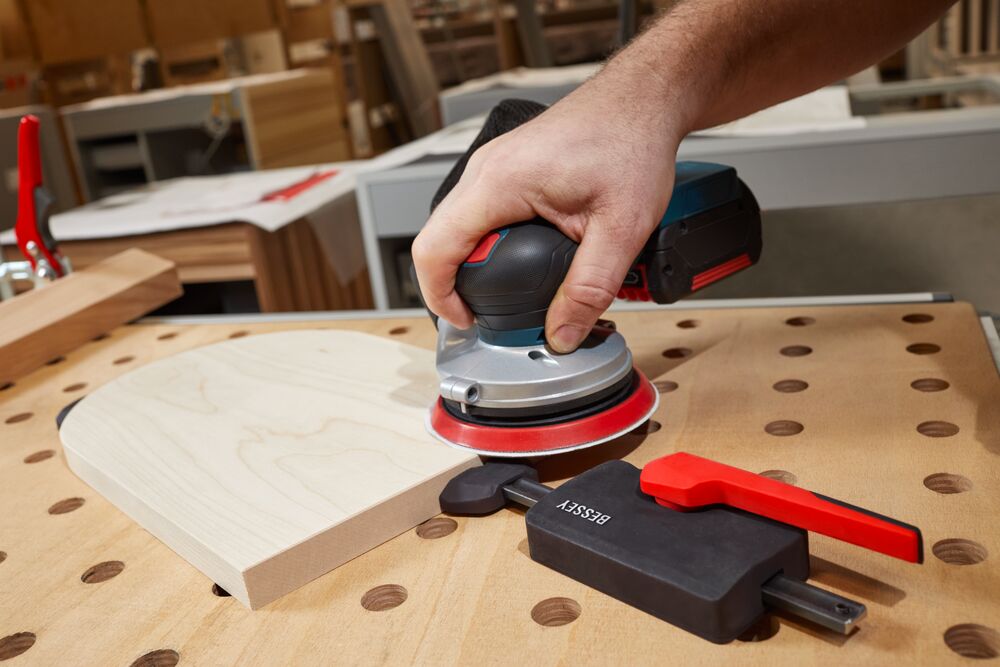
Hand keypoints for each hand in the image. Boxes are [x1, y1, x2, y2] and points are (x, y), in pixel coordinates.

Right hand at [412, 75, 684, 352]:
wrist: (642, 101)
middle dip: (459, 286)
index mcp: (499, 182)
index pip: (434, 250)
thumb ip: (590, 288)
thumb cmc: (632, 143)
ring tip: (510, 292)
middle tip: (496, 315)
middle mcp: (484, 170)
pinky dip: (490, 244)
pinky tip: (520, 260)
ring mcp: (492, 167)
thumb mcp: (621, 228)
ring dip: (475, 265)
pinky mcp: (505, 169)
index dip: (440, 296)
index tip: (469, 322)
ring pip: (457, 228)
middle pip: (439, 241)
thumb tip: (562, 335)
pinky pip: (477, 214)